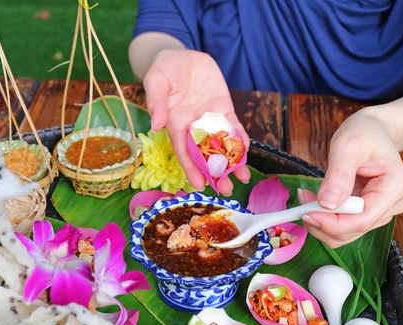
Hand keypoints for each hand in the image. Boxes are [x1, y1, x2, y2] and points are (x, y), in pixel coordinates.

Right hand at [143, 49, 250, 194]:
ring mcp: (210, 119)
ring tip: (244, 178)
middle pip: (205, 155)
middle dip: (216, 173)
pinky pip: (233, 126)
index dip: (191, 169)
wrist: (181, 56)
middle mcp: (193, 127)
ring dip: (233, 162)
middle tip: (227, 190)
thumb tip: (156, 124)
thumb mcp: (155, 80)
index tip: (199, 185)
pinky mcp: (223, 108)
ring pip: (222, 144)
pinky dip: (240, 138)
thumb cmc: (163, 69)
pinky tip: (247, 150)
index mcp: (175, 124)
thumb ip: (156, 101)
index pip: (184, 152)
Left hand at [298, 110, 402, 247]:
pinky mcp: (369, 213)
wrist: (373, 131)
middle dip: (323, 222)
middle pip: (354, 230)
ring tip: (307, 198)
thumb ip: (338, 175)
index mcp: (396, 186)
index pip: (363, 219)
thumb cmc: (364, 133)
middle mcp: (394, 204)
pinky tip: (315, 201)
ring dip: (322, 221)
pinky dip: (326, 218)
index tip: (306, 213)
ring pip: (347, 233)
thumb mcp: (347, 145)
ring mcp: (382, 211)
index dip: (332, 223)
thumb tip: (328, 204)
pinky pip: (344, 225)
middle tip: (301, 202)